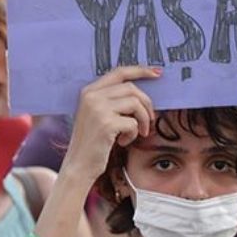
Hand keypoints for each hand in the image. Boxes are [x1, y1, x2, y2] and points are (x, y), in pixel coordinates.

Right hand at [60, 66, 159, 181]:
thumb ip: (112, 100)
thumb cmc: (92, 142)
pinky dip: (134, 134)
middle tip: (149, 120)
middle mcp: (92, 96)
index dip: (141, 70)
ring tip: (138, 132)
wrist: (78, 165)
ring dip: (143, 120)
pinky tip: (123, 141)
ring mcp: (98, 109)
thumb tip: (142, 93)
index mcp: (89, 91)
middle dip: (146, 104)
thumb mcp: (97, 114)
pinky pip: (133, 123)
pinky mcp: (106, 124)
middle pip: (131, 88)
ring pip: (135, 103)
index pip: (119, 72)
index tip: (157, 73)